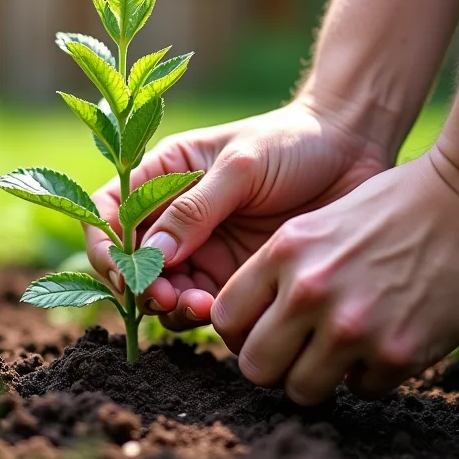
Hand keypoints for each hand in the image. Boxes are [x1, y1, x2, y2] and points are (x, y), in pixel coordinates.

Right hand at [86, 99, 389, 329]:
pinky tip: (220, 312)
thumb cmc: (293, 143)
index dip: (105, 244)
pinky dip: (201, 315)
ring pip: (163, 289)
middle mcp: (175, 216)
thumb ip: (195, 208)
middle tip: (165, 296)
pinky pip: (202, 304)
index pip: (109, 212)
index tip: (124, 270)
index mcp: (163, 175)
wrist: (354, 153)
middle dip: (140, 285)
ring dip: (170, 305)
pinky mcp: (232, 275)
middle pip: (131, 261)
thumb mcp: (241, 166)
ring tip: (200, 306)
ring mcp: (202, 248)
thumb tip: (152, 255)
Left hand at [211, 148, 458, 404]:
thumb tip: (253, 319)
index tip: (259, 332)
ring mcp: (351, 324)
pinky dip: (370, 375)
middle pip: (255, 367)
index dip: (239, 333)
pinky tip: (385, 342)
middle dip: (273, 366)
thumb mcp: (315, 226)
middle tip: (297, 353)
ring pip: (301, 390)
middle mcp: (309, 290)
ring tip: (341, 352)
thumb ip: (278, 270)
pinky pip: (361, 390)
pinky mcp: (397, 352)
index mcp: (283, 252)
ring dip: (318, 377)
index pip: (225, 318)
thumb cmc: (391, 207)